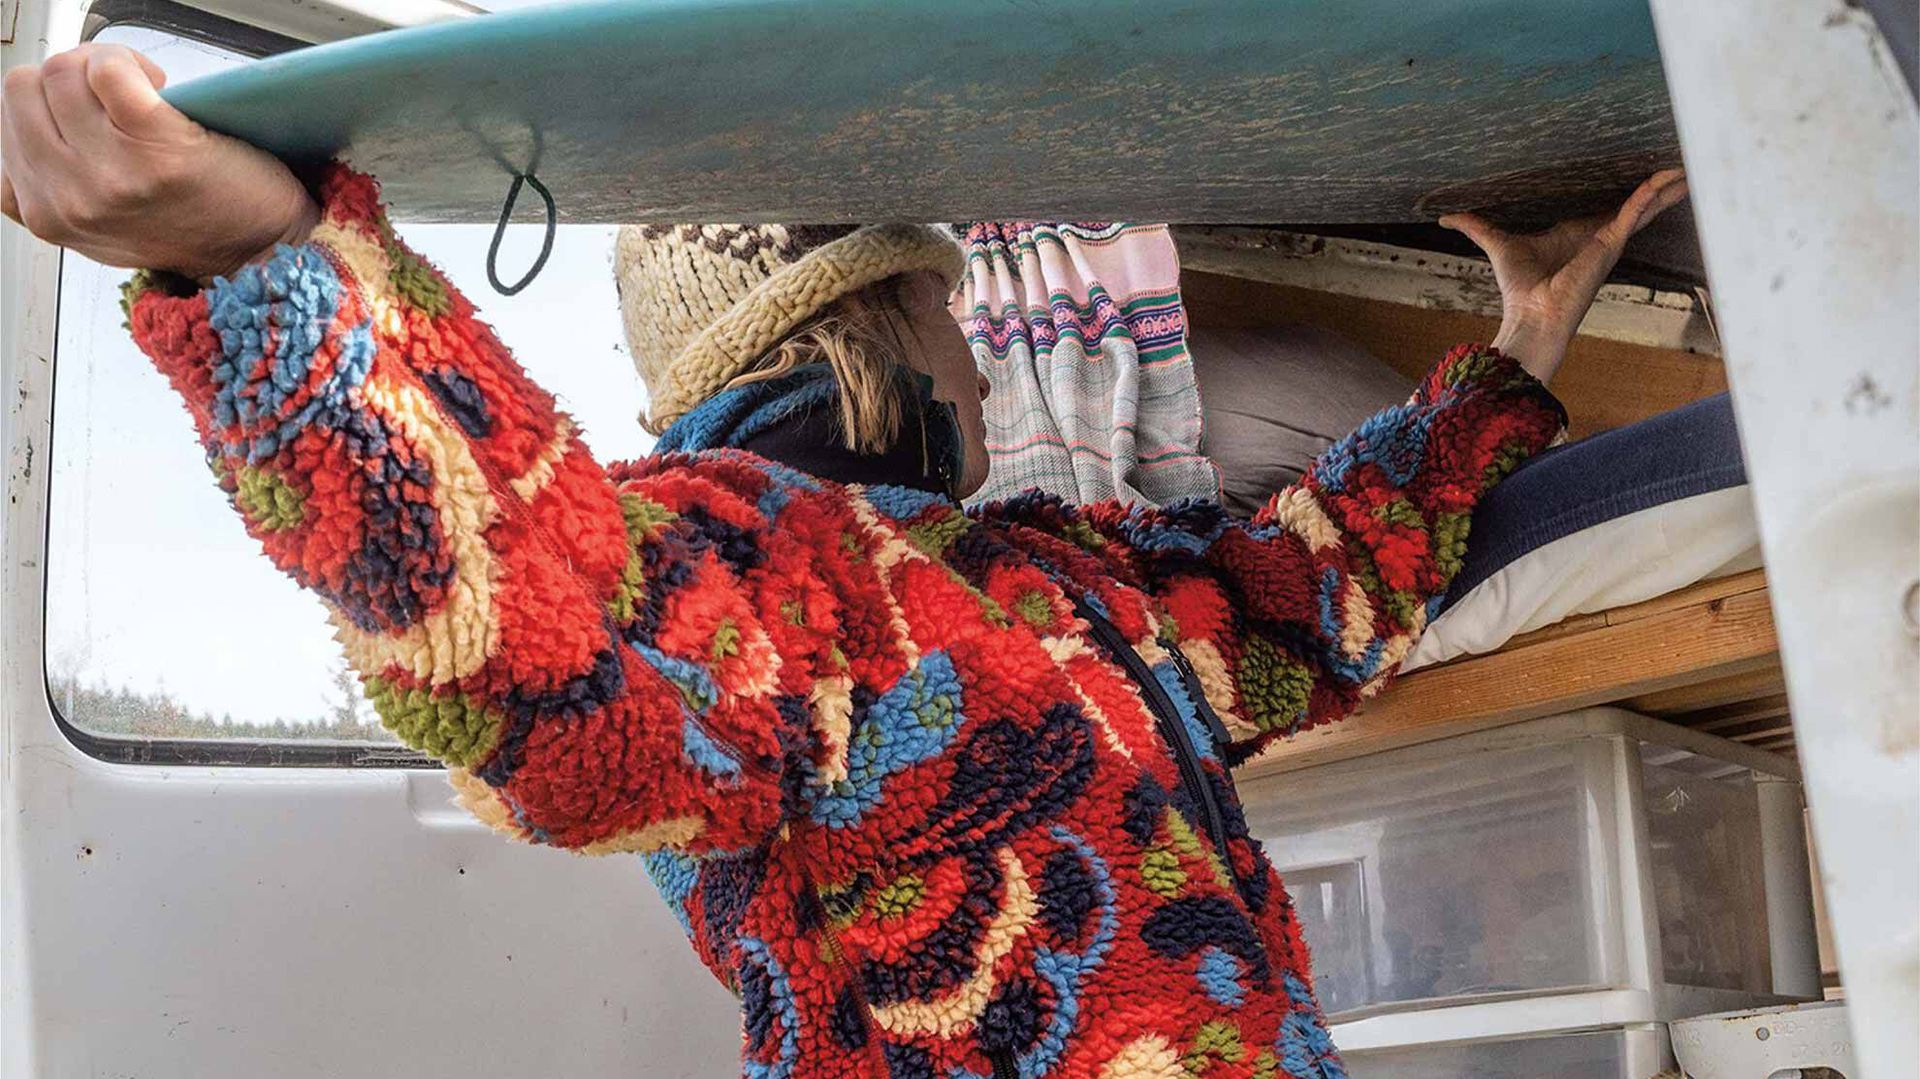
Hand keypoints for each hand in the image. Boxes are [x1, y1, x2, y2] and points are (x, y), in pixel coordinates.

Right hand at [1, 43, 319, 281]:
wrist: (266, 250)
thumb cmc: (198, 227)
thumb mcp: (103, 228)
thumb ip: (56, 189)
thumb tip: (27, 132)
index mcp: (48, 215)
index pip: (7, 121)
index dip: (50, 103)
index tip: (94, 114)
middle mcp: (69, 196)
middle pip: (25, 89)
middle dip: (72, 77)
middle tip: (122, 97)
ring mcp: (108, 173)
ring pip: (61, 73)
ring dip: (105, 65)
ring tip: (148, 95)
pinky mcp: (153, 146)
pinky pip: (107, 70)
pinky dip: (128, 62)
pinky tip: (159, 87)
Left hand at [1439, 169, 1689, 382]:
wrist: (1531, 317)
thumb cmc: (1519, 289)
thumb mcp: (1496, 244)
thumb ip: (1476, 227)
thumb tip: (1446, 217)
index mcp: (1582, 235)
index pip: (1613, 207)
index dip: (1631, 191)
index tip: (1647, 171)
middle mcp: (1601, 237)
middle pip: (1638, 205)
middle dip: (1659, 187)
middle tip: (1682, 164)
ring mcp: (1610, 240)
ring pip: (1645, 205)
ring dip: (1667, 186)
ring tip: (1690, 165)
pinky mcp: (1611, 243)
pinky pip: (1636, 211)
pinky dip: (1652, 193)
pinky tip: (1669, 176)